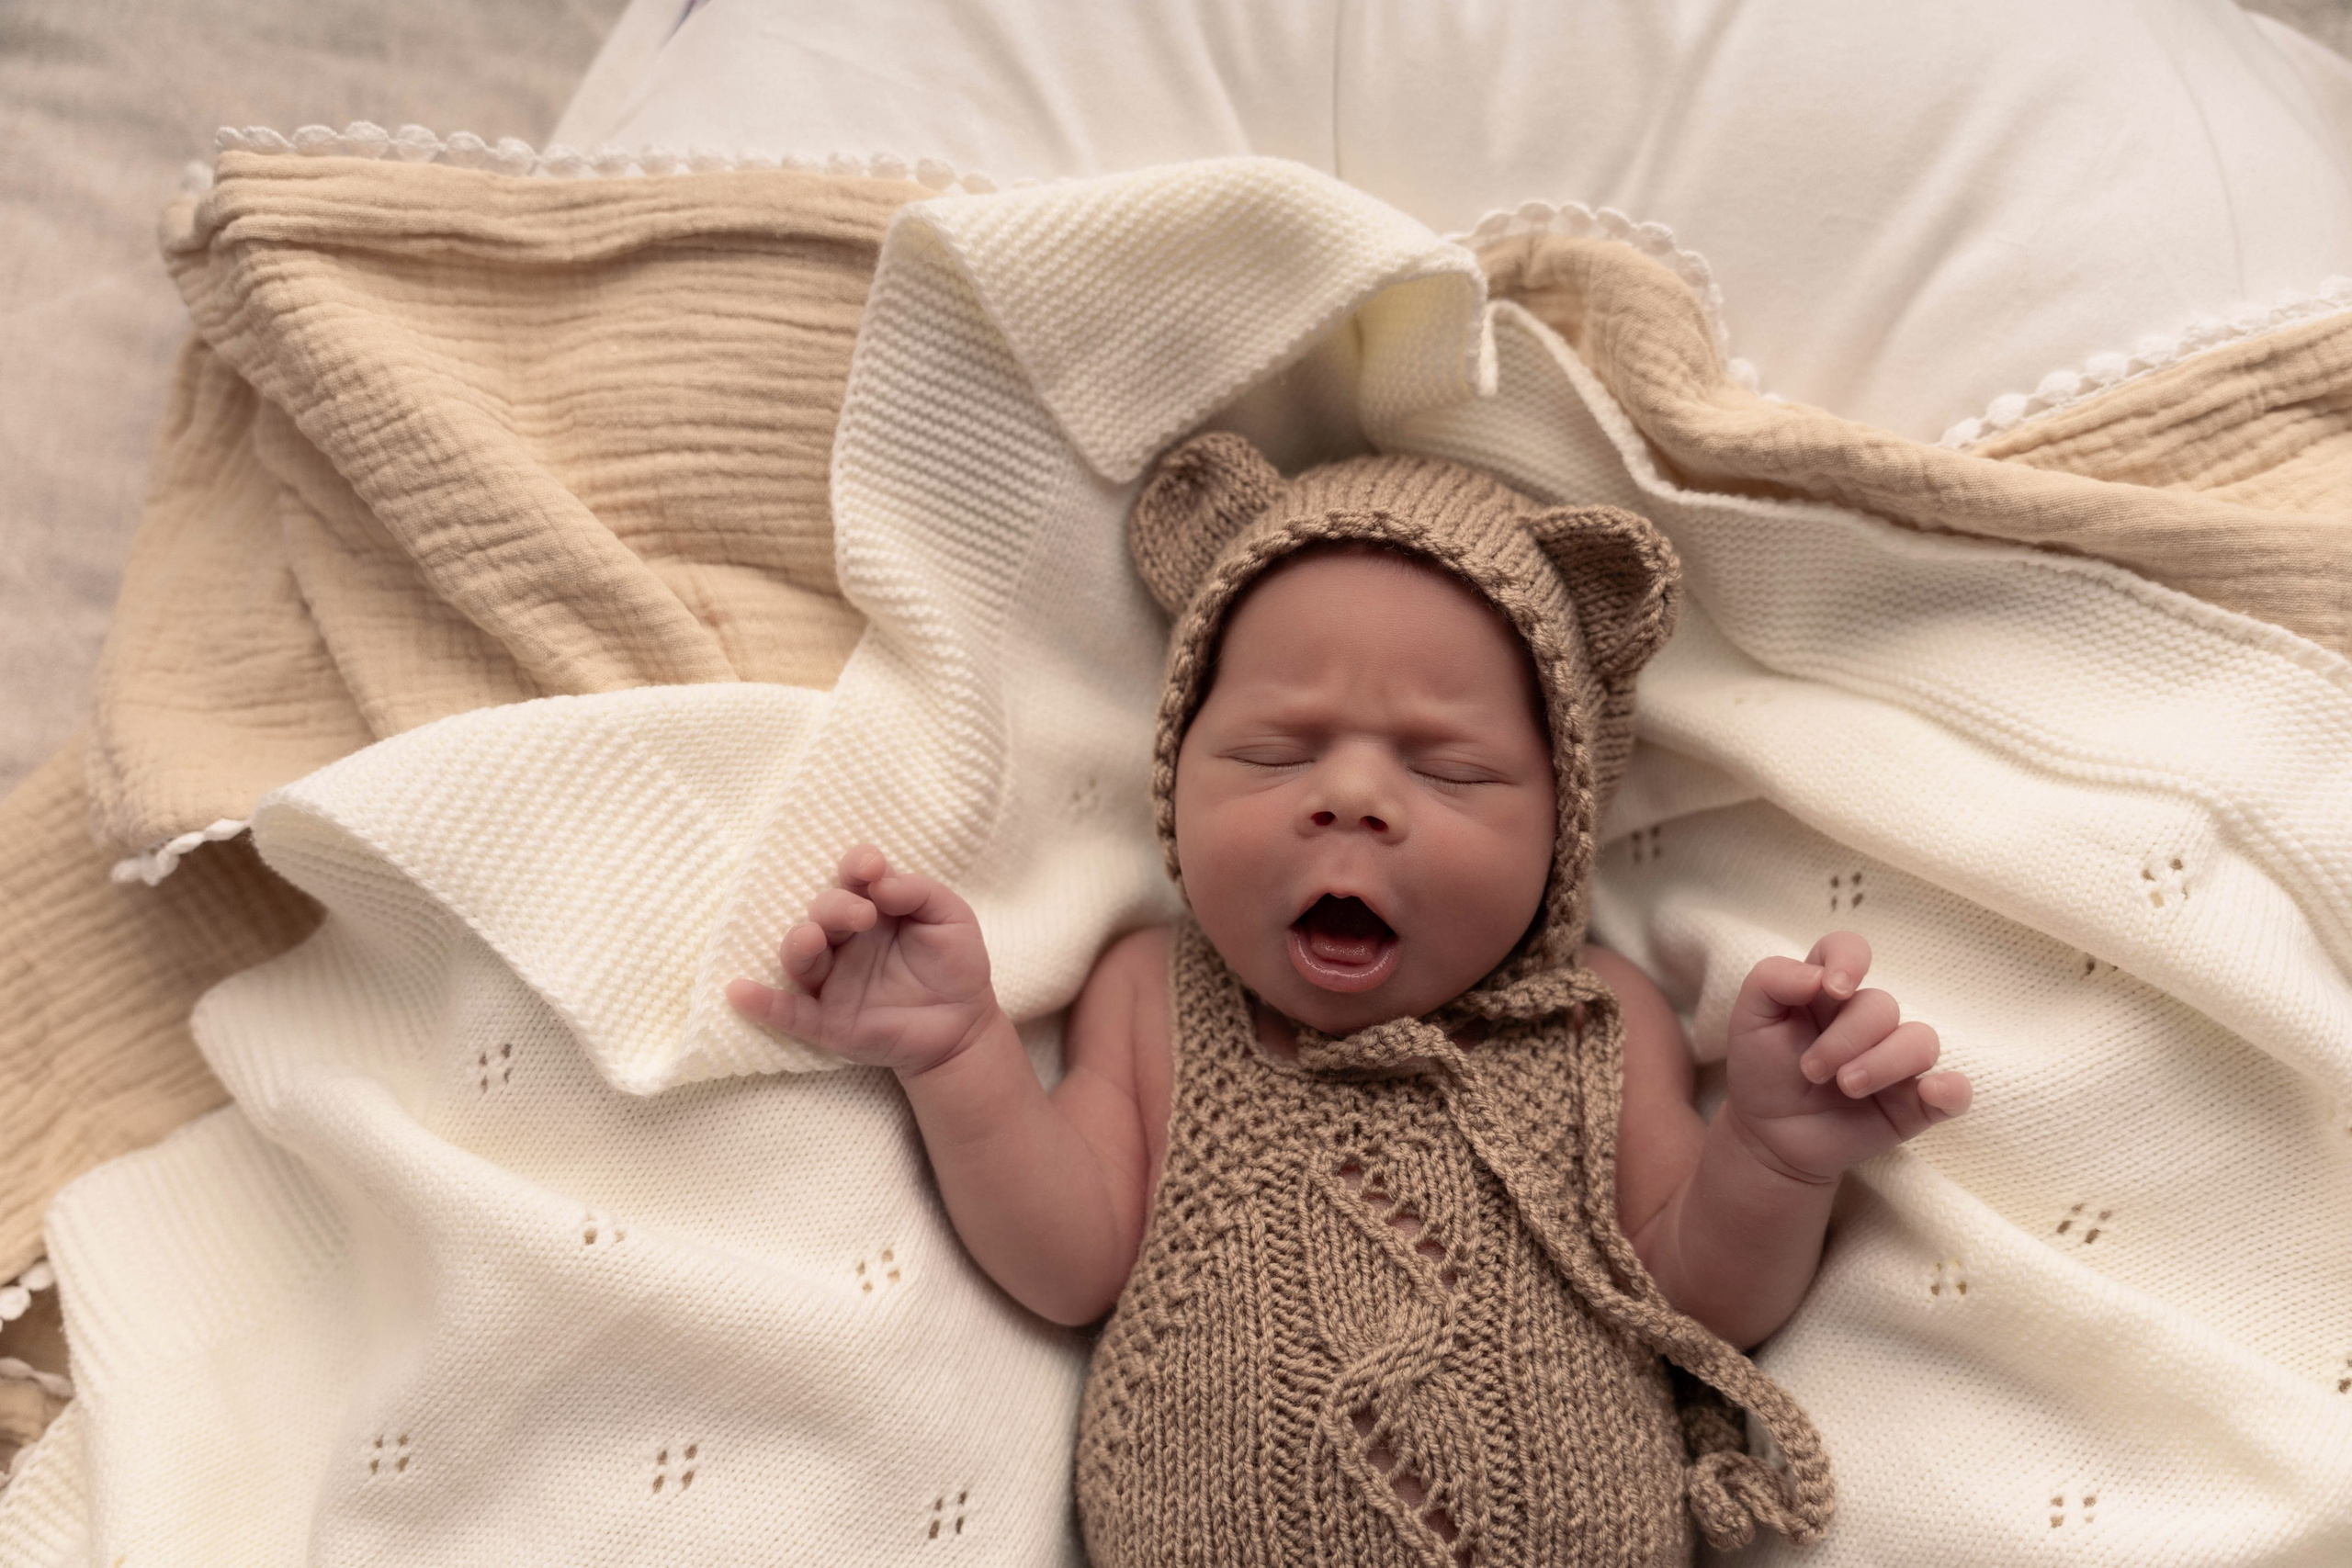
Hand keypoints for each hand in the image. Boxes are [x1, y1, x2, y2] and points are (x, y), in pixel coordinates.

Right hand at [725, 845, 1000, 1076]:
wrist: (965, 1025)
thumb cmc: (955, 965)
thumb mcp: (952, 918)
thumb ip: (921, 892)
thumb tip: (882, 881)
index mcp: (873, 908)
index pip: (852, 877)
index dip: (856, 865)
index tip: (870, 867)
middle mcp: (846, 940)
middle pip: (823, 912)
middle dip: (836, 907)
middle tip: (863, 915)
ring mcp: (833, 980)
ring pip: (800, 956)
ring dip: (799, 942)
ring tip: (812, 937)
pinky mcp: (828, 1021)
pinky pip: (789, 1012)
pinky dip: (761, 1003)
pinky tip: (738, 992)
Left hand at [1720, 932, 1969, 1184]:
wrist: (1767, 1136)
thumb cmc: (1762, 1071)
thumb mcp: (1748, 1019)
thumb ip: (1771, 980)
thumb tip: (1820, 977)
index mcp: (1828, 991)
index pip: (1850, 950)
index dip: (1849, 960)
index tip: (1833, 989)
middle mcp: (1867, 1020)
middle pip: (1882, 1006)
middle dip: (1845, 1040)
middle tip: (1811, 1070)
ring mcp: (1895, 1060)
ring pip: (1921, 1041)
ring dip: (1883, 1064)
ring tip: (1846, 1087)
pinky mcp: (1915, 1103)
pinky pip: (1954, 1091)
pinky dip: (1951, 1089)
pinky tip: (1929, 1093)